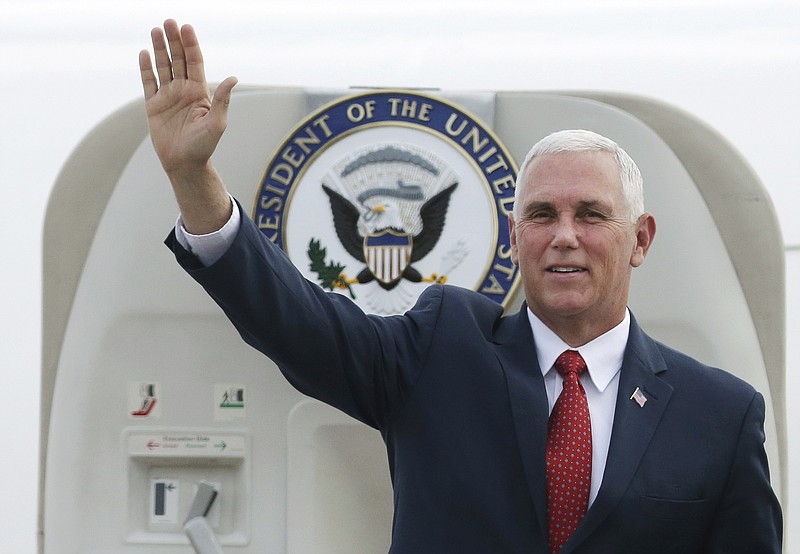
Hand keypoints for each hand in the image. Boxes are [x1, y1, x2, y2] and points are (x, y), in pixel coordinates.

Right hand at [139, 20, 236, 232]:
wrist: (185, 163)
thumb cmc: (204, 145)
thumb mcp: (217, 122)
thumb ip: (222, 100)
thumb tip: (233, 79)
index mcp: (199, 92)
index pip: (195, 62)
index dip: (191, 45)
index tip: (186, 28)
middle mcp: (183, 90)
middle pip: (178, 59)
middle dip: (174, 41)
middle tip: (169, 22)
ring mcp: (168, 96)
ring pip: (163, 67)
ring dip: (159, 49)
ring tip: (156, 30)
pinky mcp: (153, 105)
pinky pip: (149, 83)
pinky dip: (146, 68)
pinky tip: (144, 53)